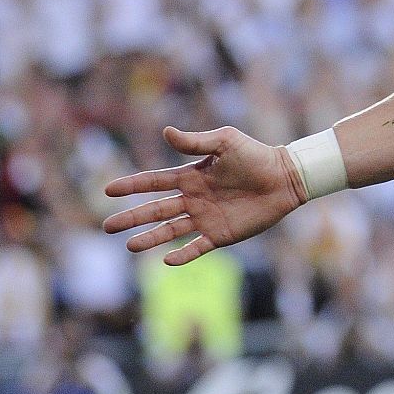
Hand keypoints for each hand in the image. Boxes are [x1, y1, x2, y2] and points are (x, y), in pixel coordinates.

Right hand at [103, 126, 305, 265]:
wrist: (286, 177)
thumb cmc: (257, 155)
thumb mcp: (225, 141)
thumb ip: (195, 142)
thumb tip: (165, 133)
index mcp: (192, 176)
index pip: (155, 182)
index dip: (132, 185)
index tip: (108, 189)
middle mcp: (194, 199)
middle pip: (155, 210)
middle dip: (131, 218)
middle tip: (107, 226)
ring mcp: (206, 218)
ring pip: (170, 231)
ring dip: (150, 238)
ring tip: (129, 245)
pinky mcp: (221, 234)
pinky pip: (197, 247)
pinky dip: (182, 255)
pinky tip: (166, 261)